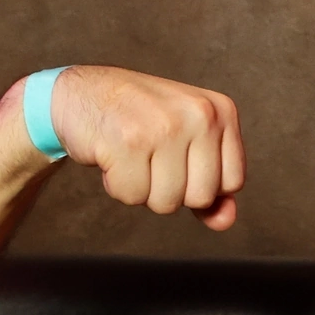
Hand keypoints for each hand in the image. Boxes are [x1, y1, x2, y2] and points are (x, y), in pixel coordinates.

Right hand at [40, 66, 245, 228]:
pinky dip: (117, 185)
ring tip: (131, 155)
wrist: (82, 93)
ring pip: (166, 202)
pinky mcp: (129, 142)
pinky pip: (132, 196)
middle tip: (151, 157)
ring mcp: (165, 127)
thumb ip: (211, 183)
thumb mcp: (187, 142)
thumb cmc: (140, 119)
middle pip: (200, 197)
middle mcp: (199, 114)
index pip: (233, 182)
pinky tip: (113, 155)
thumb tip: (225, 221)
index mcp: (221, 110)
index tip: (179, 159)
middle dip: (171, 190)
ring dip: (142, 189)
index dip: (201, 183)